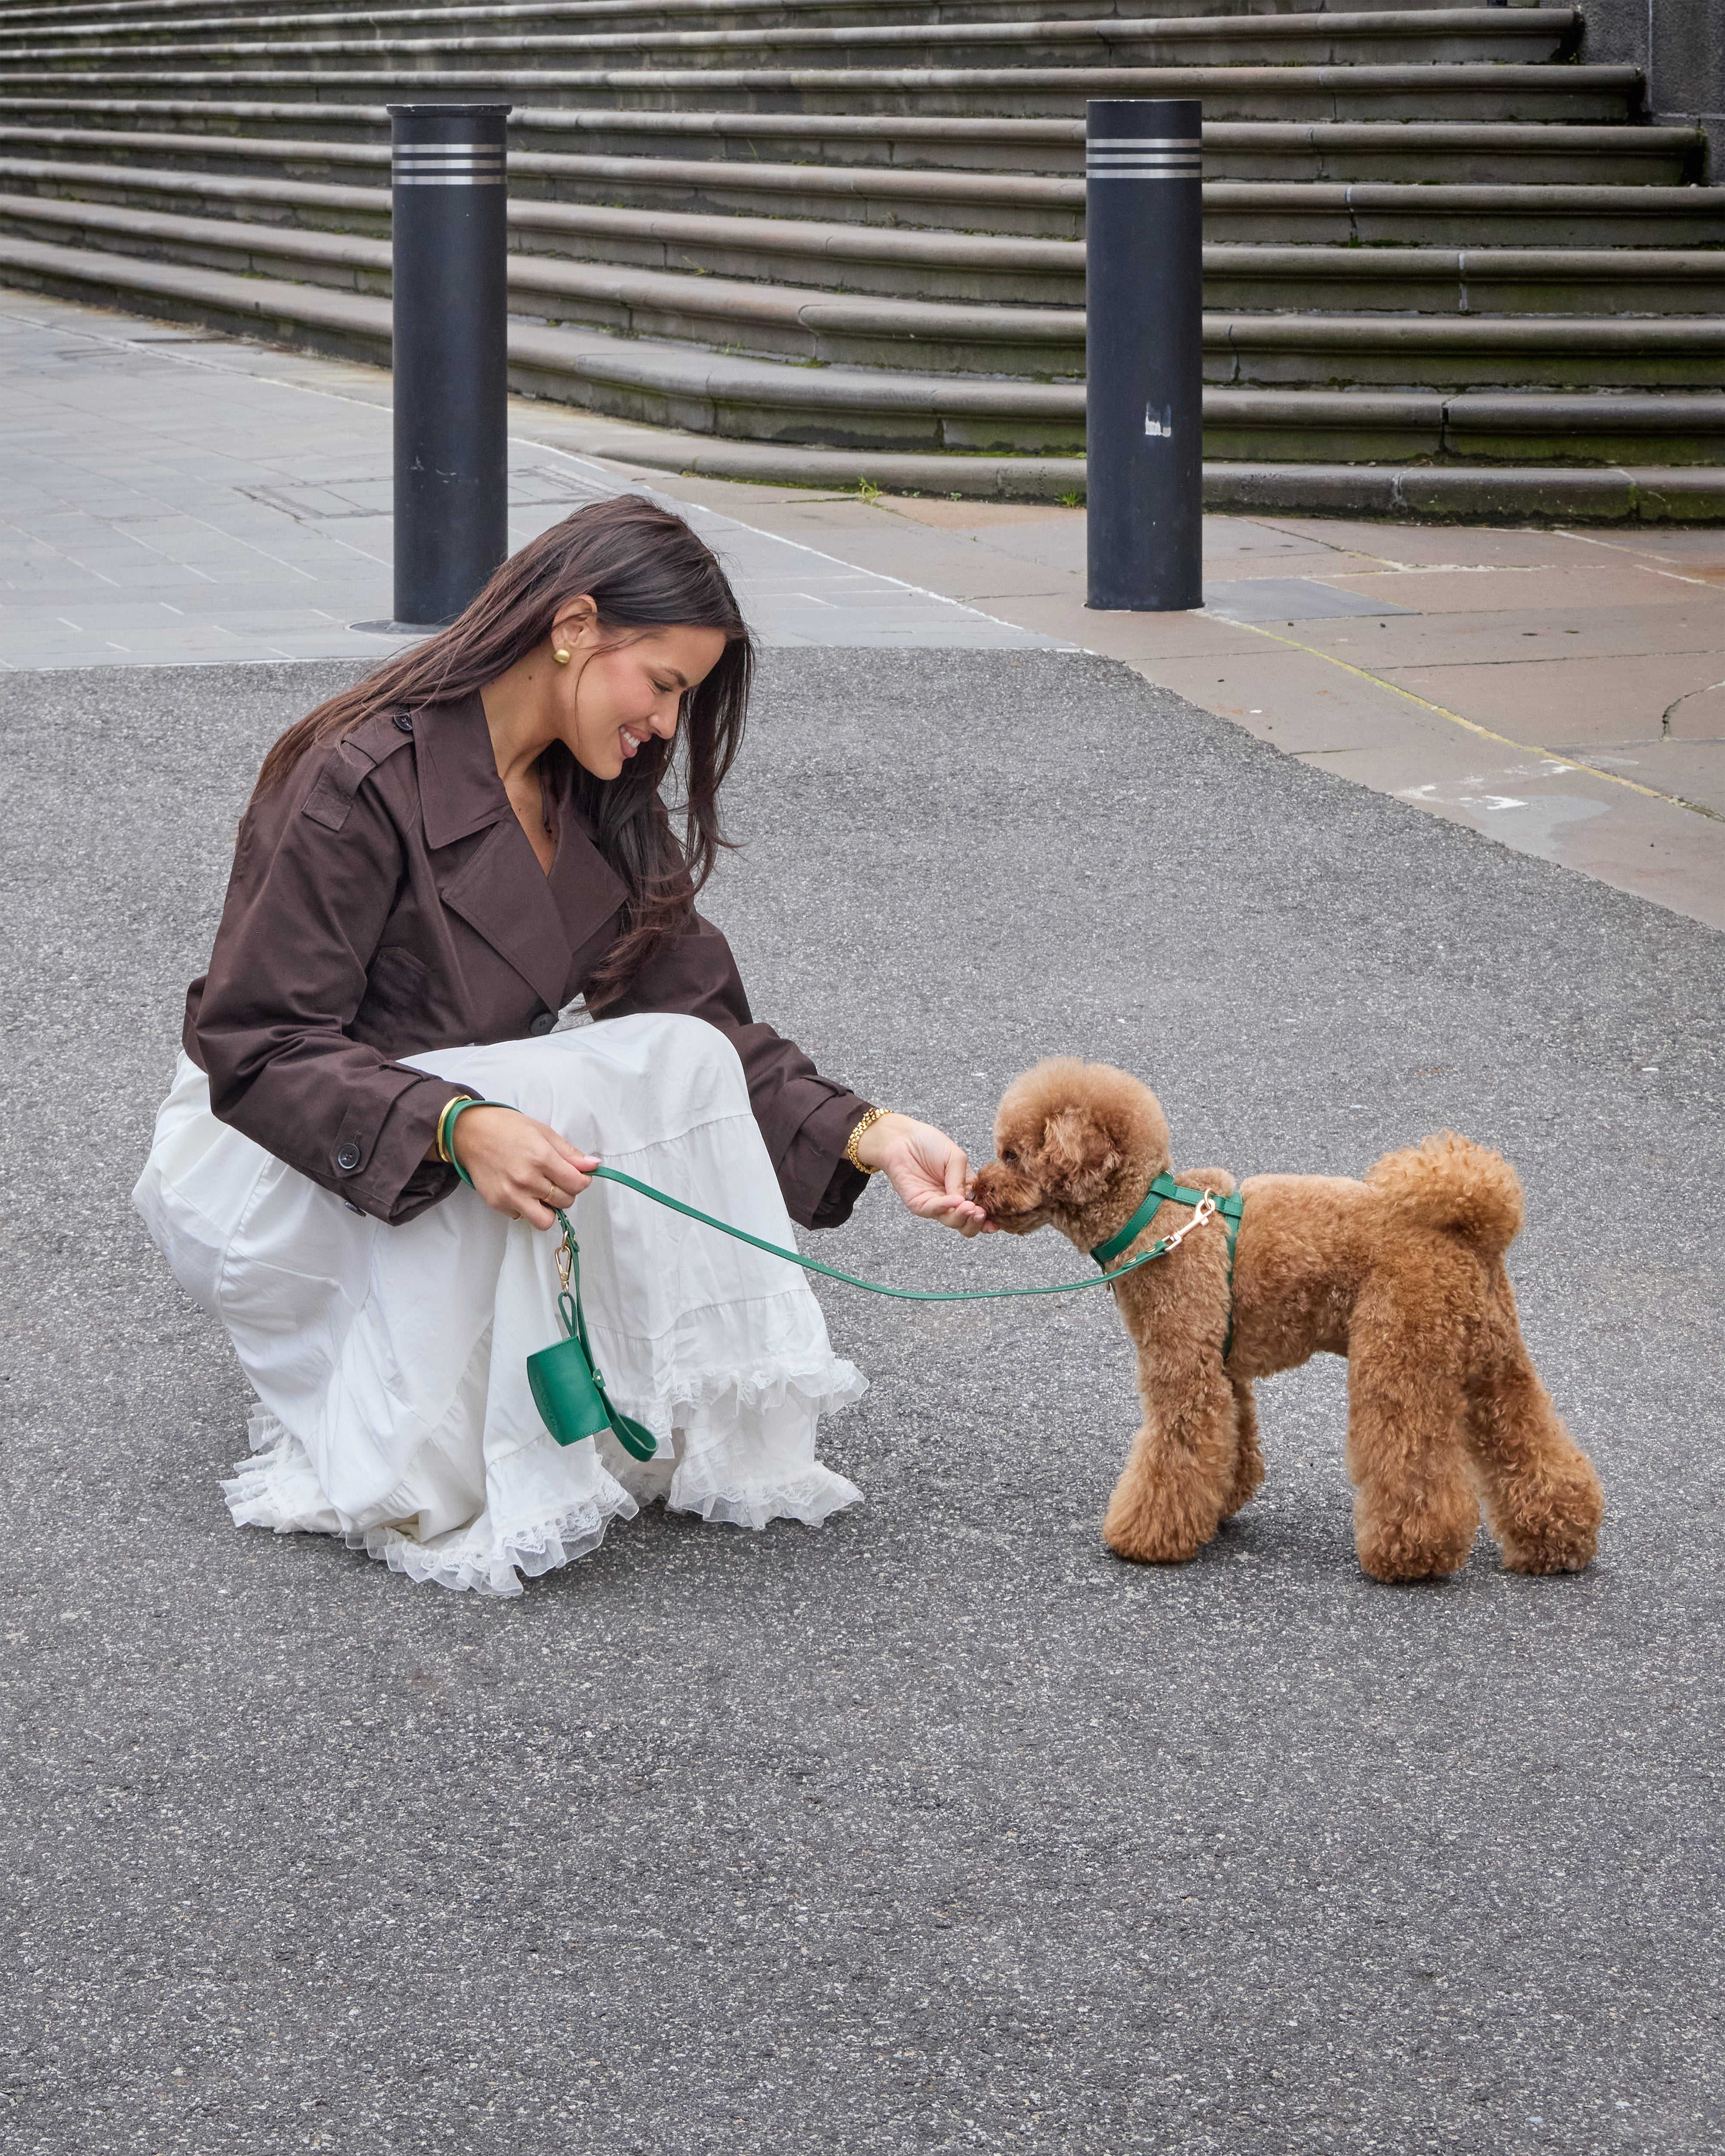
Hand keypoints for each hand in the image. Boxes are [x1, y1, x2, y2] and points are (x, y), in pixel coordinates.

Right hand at [449, 1106, 597, 1227]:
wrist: (470, 1133)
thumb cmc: (507, 1128)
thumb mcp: (543, 1132)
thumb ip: (569, 1153)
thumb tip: (594, 1166)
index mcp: (541, 1157)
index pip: (576, 1184)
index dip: (582, 1181)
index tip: (577, 1177)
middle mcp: (527, 1179)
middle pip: (565, 1201)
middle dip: (567, 1192)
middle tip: (557, 1180)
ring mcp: (511, 1194)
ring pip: (545, 1220)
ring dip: (549, 1208)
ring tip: (543, 1193)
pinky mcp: (498, 1204)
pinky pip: (522, 1216)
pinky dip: (526, 1207)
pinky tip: (521, 1190)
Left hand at [855, 1113, 995, 1236]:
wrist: (902, 1138)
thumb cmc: (929, 1143)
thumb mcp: (955, 1157)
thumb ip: (963, 1180)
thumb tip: (969, 1203)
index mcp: (964, 1190)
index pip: (979, 1210)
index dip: (988, 1218)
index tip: (997, 1221)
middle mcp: (951, 1201)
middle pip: (966, 1223)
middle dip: (976, 1223)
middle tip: (981, 1214)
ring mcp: (935, 1204)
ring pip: (952, 1222)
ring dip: (963, 1217)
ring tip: (970, 1208)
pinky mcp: (919, 1204)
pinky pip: (933, 1211)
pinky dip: (945, 1207)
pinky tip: (954, 1201)